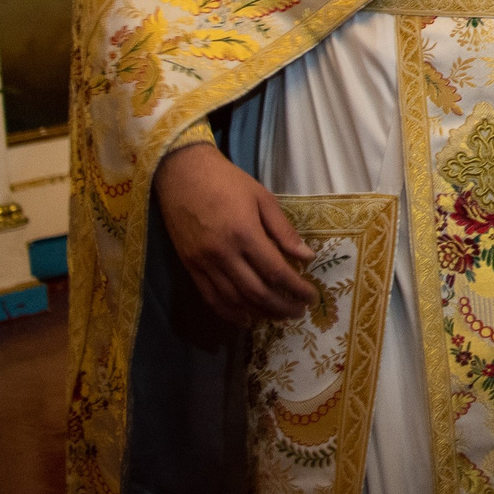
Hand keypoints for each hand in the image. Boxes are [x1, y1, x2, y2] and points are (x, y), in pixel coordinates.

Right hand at [154, 142, 317, 323]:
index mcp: (245, 234)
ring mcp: (204, 263)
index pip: (276, 271)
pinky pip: (211, 298)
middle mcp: (223, 254)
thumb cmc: (227, 182)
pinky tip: (245, 318)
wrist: (182, 175)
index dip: (295, 289)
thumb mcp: (262, 198)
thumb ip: (284, 230)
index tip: (311, 297)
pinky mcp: (190, 267)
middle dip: (281, 307)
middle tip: (298, 312)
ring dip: (258, 313)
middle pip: (256, 292)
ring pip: (233, 300)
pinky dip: (229, 312)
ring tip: (277, 317)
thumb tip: (306, 257)